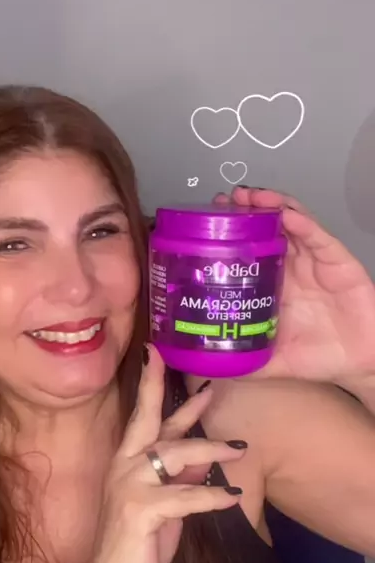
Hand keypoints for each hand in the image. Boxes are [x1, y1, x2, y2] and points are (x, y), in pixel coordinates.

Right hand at [85, 345, 244, 562]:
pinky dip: (211, 496)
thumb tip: (203, 456)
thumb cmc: (137, 548)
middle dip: (174, 396)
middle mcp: (123, 468)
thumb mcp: (163, 505)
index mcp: (126, 463)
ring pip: (174, 455)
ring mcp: (129, 488)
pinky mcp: (140, 513)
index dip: (151, 384)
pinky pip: (184, 497)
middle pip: (150, 421)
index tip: (158, 353)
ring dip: (210, 449)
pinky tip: (232, 497)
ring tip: (239, 449)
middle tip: (207, 381)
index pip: (142, 417)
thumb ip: (177, 477)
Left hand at [214, 186, 374, 382]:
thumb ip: (241, 361)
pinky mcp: (337, 260)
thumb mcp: (270, 362)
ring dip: (271, 206)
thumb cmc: (317, 356)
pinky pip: (318, 236)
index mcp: (272, 283)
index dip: (229, 233)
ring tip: (250, 196)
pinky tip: (287, 214)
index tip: (205, 220)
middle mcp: (290, 265)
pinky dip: (302, 223)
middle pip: (266, 228)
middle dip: (245, 210)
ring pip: (291, 223)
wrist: (359, 363)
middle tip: (224, 199)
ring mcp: (313, 259)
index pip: (247, 249)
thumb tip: (204, 366)